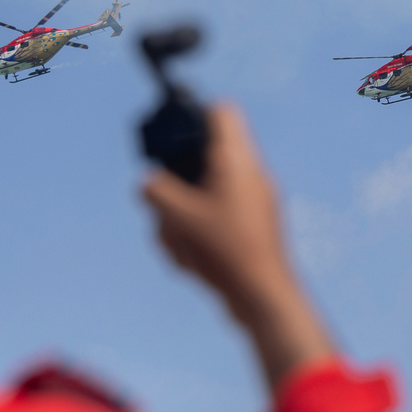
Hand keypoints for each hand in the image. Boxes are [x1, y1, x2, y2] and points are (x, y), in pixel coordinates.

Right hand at [143, 104, 333, 391]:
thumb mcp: (178, 217)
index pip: (220, 113)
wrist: (263, 298)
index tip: (171, 137)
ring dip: (184, 219)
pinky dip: (199, 239)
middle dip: (176, 187)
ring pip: (205, 197)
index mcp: (236, 161)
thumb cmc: (227, 252)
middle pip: (203, 161)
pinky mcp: (251, 230)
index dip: (192, 116)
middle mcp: (250, 176)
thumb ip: (156, 191)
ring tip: (179, 245)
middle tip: (166, 208)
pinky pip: (216, 223)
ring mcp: (254, 204)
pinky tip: (192, 264)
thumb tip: (148, 184)